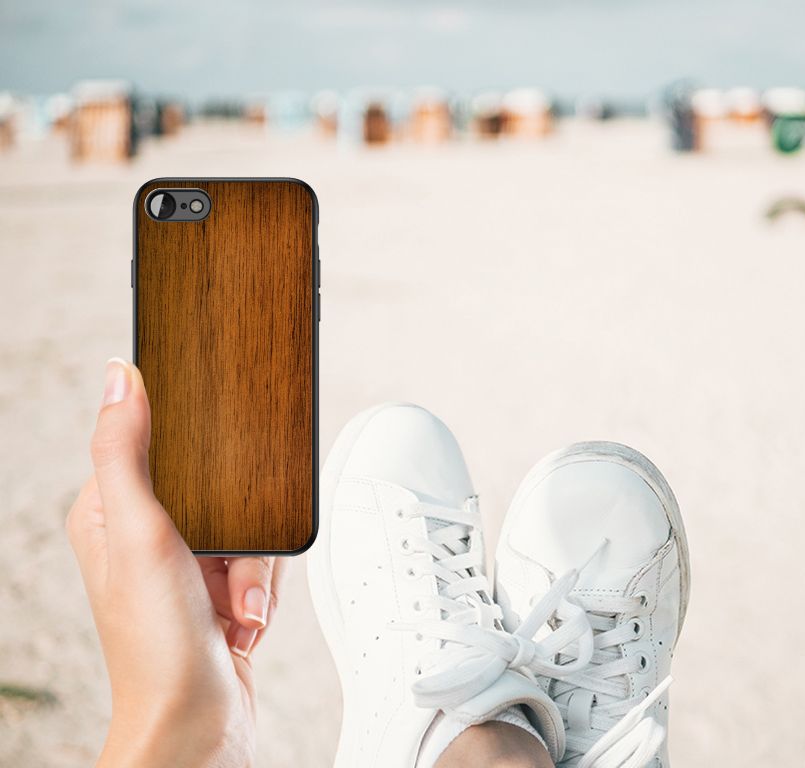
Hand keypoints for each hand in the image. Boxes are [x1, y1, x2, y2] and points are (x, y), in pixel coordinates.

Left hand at [66, 358, 285, 766]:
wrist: (196, 726)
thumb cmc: (157, 646)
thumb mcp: (139, 533)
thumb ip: (125, 451)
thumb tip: (119, 376)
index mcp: (109, 512)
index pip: (157, 445)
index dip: (196, 453)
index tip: (217, 469)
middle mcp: (145, 536)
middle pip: (220, 487)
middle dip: (240, 533)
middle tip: (227, 571)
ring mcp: (184, 566)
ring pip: (248, 526)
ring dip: (254, 571)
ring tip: (236, 607)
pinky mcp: (217, 591)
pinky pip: (260, 563)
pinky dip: (261, 592)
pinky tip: (243, 621)